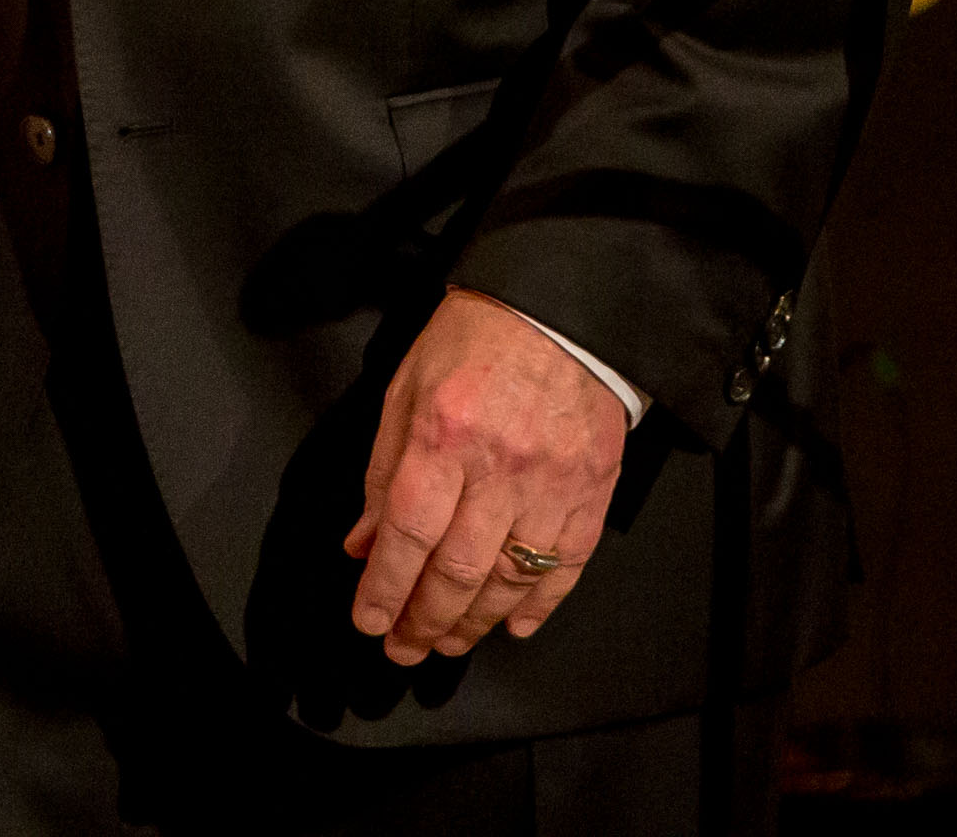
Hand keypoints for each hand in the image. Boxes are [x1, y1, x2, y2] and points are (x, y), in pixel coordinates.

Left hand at [343, 287, 625, 663]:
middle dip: (424, 620)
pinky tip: (512, 625)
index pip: (407, 533)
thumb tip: (363, 541)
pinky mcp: (593, 491)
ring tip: (446, 642)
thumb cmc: (477, 338)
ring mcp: (553, 484)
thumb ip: (383, 470)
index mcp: (444, 434)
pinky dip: (540, 604)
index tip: (369, 620)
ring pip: (510, 579)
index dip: (385, 588)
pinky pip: (568, 565)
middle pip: (457, 569)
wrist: (560, 309)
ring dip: (474, 622)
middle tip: (404, 646)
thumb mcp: (407, 388)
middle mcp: (500, 466)